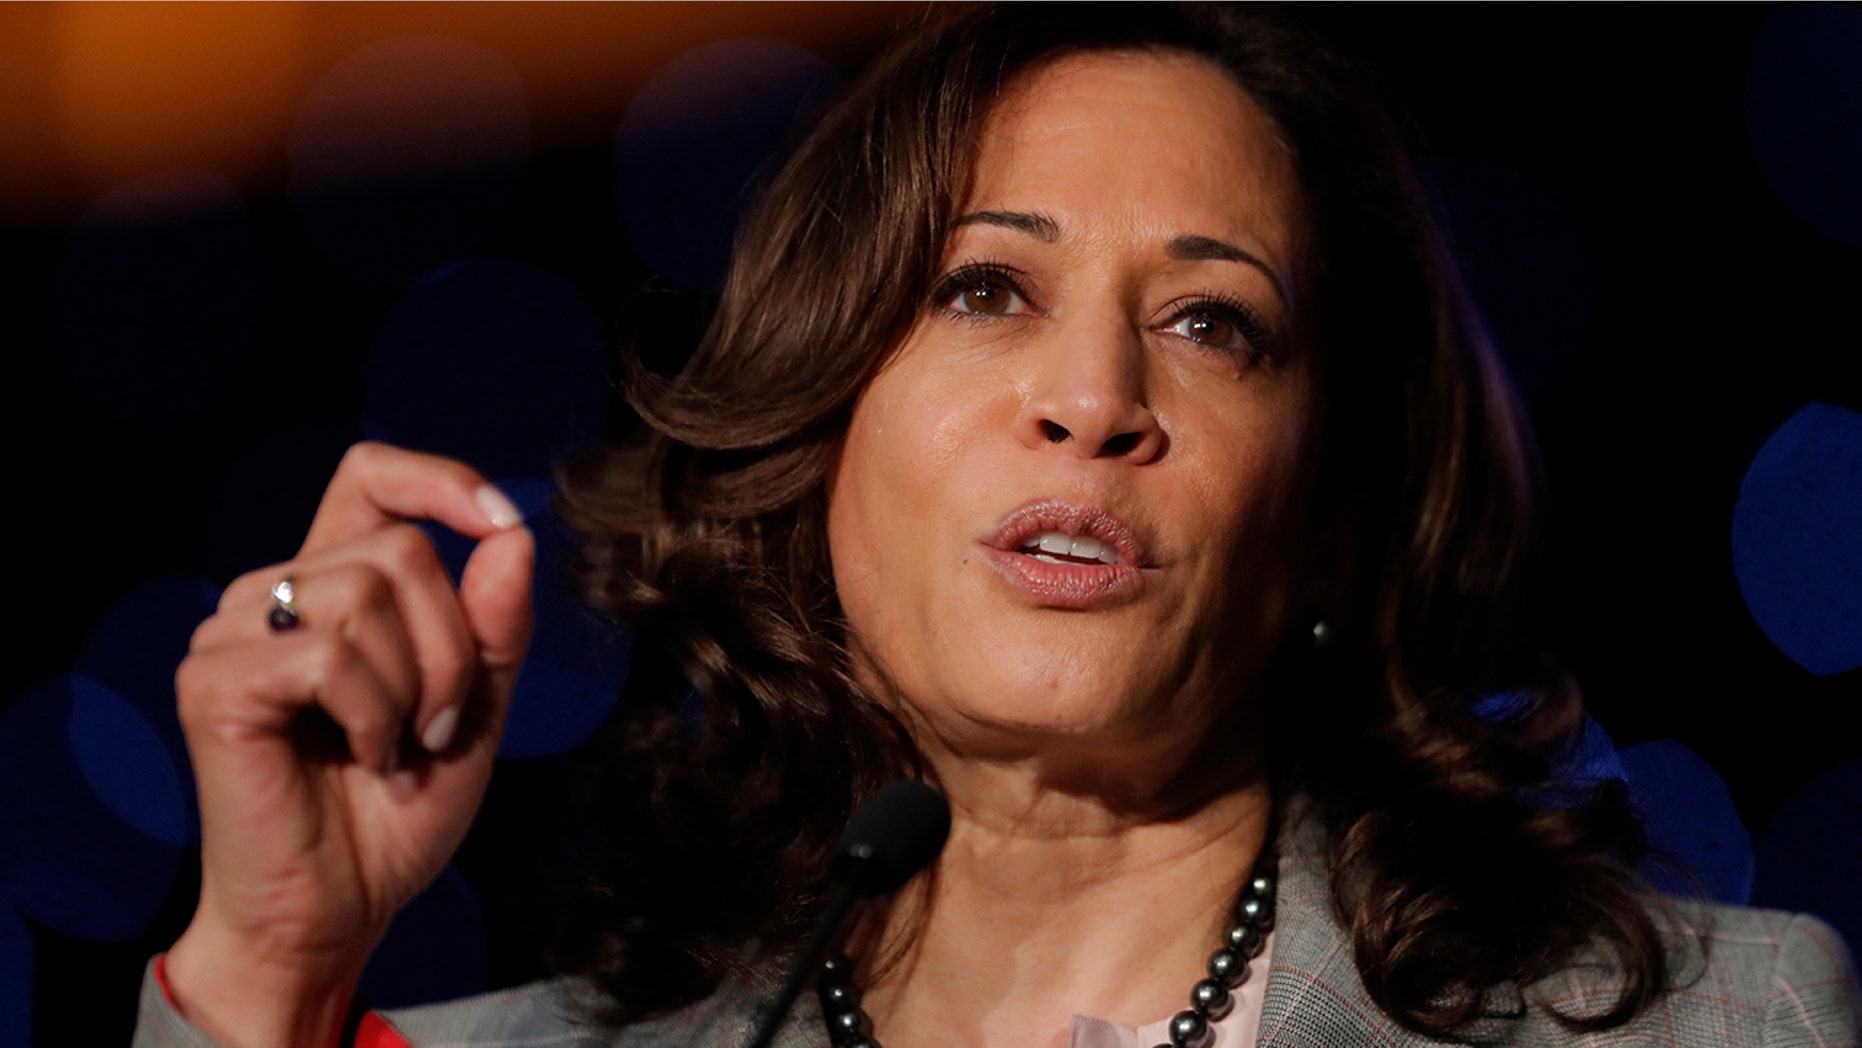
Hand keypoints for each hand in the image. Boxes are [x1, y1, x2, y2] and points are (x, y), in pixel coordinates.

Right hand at [163, 443, 533, 1047]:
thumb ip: (496, 625)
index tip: (500, 523)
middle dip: (454, 645)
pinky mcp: (214, 683)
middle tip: (437, 725)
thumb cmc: (396, 809)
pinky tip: (362, 757)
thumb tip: (513, 536)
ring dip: (416, 685)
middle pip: (401, 547)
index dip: (441, 479)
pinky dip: (372, 714)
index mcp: (333, 585)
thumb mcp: (476, 706)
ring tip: (396, 747)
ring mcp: (233, 633)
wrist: (338, 909)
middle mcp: (274, 593)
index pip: (371, 474)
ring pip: (369, 594)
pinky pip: (329, 656)